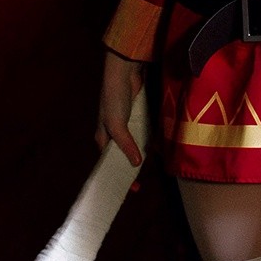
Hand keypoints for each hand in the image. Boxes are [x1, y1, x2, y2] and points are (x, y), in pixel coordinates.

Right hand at [96, 49, 146, 188]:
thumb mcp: (116, 125)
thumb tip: (136, 164)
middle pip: (123, 155)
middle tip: (141, 183)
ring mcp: (128, 125)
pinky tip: (158, 150)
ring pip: (135, 146)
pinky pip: (145, 134)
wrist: (125, 72)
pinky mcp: (139, 117)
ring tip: (151, 170)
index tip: (129, 188)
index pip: (108, 162)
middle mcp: (114, 133)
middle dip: (131, 168)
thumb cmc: (114, 99)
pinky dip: (150, 142)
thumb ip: (125, 144)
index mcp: (103, 137)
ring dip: (142, 156)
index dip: (116, 175)